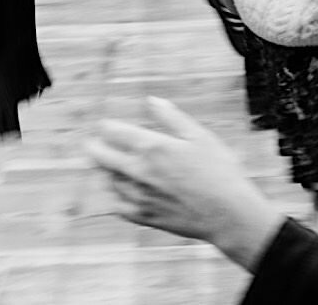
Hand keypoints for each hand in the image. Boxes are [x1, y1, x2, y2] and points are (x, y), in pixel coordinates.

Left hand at [87, 97, 283, 270]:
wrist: (227, 214)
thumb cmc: (218, 171)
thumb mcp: (199, 136)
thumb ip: (171, 117)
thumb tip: (151, 100)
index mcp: (153, 147)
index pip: (116, 132)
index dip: (107, 127)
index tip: (103, 125)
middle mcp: (140, 171)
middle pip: (103, 157)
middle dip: (94, 147)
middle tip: (90, 144)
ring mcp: (140, 196)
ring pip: (109, 181)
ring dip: (103, 171)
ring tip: (102, 166)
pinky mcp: (144, 217)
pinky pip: (118, 207)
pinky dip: (112, 197)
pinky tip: (114, 194)